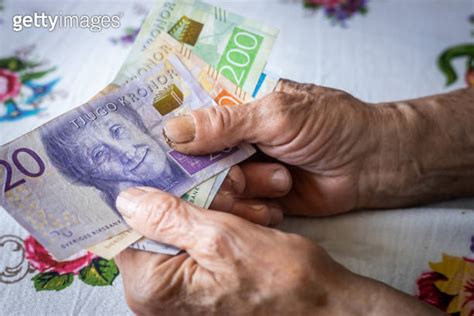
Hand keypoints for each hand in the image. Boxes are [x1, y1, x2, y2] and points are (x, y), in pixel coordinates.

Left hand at [115, 187, 440, 314]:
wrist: (325, 310)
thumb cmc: (283, 283)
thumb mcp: (223, 238)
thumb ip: (168, 217)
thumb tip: (126, 198)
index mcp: (153, 286)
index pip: (131, 226)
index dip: (156, 191)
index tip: (179, 169)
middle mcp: (158, 295)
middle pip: (160, 225)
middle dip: (196, 198)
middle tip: (231, 185)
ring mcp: (179, 293)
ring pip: (184, 230)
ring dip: (216, 209)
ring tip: (252, 208)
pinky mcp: (199, 287)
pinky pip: (200, 243)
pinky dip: (222, 226)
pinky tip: (251, 220)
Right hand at [164, 79, 379, 215]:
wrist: (371, 164)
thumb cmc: (330, 125)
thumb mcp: (276, 114)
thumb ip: (224, 123)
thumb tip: (170, 131)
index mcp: (233, 108)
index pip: (186, 120)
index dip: (170, 138)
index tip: (157, 156)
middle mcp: (233, 140)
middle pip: (194, 163)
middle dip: (215, 175)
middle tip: (241, 176)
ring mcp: (243, 170)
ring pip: (213, 190)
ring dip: (241, 192)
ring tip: (278, 182)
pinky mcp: (256, 199)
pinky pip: (235, 211)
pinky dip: (251, 211)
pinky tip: (275, 206)